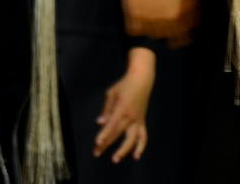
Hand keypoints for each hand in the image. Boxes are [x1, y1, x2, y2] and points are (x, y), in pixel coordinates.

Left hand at [94, 47, 154, 161]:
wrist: (142, 80)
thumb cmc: (124, 85)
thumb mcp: (112, 93)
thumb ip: (106, 109)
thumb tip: (100, 122)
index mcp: (122, 108)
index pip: (112, 124)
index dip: (104, 134)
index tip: (97, 142)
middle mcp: (131, 117)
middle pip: (118, 133)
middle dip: (106, 143)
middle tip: (96, 153)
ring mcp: (138, 120)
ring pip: (132, 139)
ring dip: (124, 150)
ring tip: (115, 159)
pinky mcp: (142, 122)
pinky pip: (143, 136)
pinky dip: (141, 147)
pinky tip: (136, 156)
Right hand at [118, 0, 197, 38]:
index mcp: (188, 9)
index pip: (191, 27)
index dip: (188, 26)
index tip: (184, 24)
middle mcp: (172, 18)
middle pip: (175, 37)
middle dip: (173, 32)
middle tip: (168, 27)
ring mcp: (153, 19)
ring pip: (156, 36)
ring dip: (156, 32)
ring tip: (154, 26)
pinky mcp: (135, 16)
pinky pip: (136, 31)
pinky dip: (138, 28)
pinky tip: (139, 23)